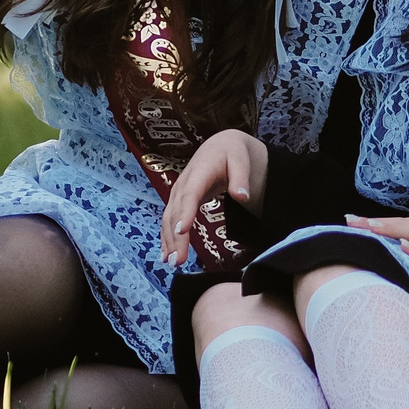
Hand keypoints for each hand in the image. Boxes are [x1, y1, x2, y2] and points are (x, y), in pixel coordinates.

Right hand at [161, 130, 269, 263]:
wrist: (219, 146)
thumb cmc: (232, 153)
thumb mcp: (241, 160)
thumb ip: (241, 179)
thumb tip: (243, 197)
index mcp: (199, 172)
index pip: (190, 194)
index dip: (185, 212)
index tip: (182, 230)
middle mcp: (183, 184)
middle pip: (176, 212)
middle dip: (175, 236)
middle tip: (178, 260)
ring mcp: (178, 193)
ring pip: (169, 218)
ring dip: (168, 240)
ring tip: (171, 262)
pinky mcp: (178, 201)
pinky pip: (170, 220)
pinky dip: (166, 237)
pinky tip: (165, 254)